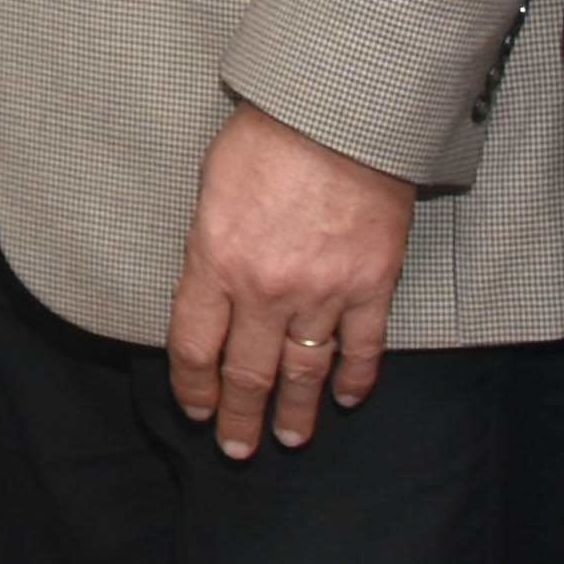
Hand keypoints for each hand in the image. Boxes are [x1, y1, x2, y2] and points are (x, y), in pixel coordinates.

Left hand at [164, 99, 413, 457]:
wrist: (341, 115)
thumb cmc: (268, 135)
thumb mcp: (211, 186)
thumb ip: (210, 244)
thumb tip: (209, 281)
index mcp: (215, 262)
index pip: (195, 347)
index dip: (193, 387)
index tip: (194, 410)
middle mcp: (265, 290)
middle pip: (247, 374)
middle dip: (239, 417)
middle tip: (237, 449)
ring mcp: (322, 293)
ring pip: (304, 372)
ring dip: (295, 413)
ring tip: (289, 440)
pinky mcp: (370, 286)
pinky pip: (361, 348)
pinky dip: (354, 379)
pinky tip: (346, 399)